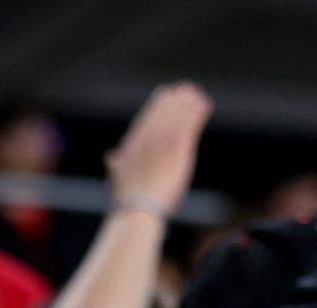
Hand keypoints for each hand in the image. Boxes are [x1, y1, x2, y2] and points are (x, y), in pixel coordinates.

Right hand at [106, 81, 210, 214]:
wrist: (138, 207)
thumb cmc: (128, 198)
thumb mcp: (118, 176)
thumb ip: (117, 163)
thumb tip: (111, 156)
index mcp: (134, 142)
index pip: (147, 115)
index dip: (158, 103)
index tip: (166, 94)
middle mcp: (148, 137)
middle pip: (164, 110)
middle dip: (175, 100)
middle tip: (186, 90)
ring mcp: (163, 140)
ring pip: (178, 113)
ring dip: (188, 102)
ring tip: (197, 95)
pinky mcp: (178, 147)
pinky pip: (190, 123)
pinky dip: (198, 112)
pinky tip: (205, 104)